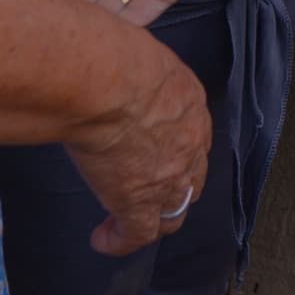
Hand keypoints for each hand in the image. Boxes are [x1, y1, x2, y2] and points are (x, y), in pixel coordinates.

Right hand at [64, 29, 211, 256]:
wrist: (105, 80)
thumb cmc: (112, 53)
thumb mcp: (135, 54)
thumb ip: (130, 69)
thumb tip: (102, 63)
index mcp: (189, 101)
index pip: (191, 134)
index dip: (175, 147)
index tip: (153, 151)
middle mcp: (189, 142)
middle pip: (191, 177)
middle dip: (173, 188)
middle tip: (147, 192)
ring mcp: (168, 177)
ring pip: (172, 212)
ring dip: (152, 220)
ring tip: (124, 222)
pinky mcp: (138, 202)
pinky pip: (137, 234)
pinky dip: (121, 241)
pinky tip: (102, 239)